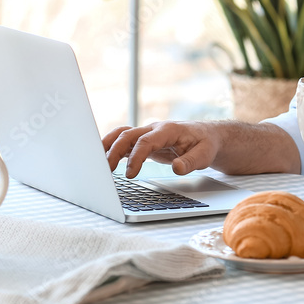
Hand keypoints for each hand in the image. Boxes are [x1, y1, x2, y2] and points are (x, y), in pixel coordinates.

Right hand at [102, 121, 220, 177]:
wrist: (208, 136)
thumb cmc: (206, 144)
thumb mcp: (205, 154)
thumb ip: (191, 161)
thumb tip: (177, 168)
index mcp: (167, 130)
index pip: (145, 141)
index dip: (135, 157)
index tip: (130, 175)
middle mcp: (154, 129)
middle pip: (128, 135)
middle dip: (114, 150)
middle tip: (106, 170)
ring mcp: (148, 134)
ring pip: (122, 135)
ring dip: (108, 146)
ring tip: (96, 162)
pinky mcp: (146, 142)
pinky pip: (126, 142)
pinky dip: (113, 149)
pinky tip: (105, 161)